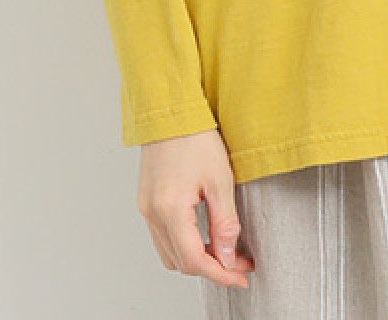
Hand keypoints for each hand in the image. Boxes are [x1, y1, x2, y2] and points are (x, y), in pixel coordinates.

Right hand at [137, 128, 253, 289]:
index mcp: (169, 210)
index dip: (220, 274)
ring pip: (169, 253)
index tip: (241, 276)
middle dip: (211, 267)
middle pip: (180, 262)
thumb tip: (227, 256)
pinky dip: (183, 243)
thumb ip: (224, 222)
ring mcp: (146, 208)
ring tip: (224, 250)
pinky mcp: (146, 201)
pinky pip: (162, 236)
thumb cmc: (195, 138)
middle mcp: (152, 214)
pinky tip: (203, 235)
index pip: (194, 261)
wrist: (171, 111)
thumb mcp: (220, 180)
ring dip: (196, 258)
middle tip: (239, 262)